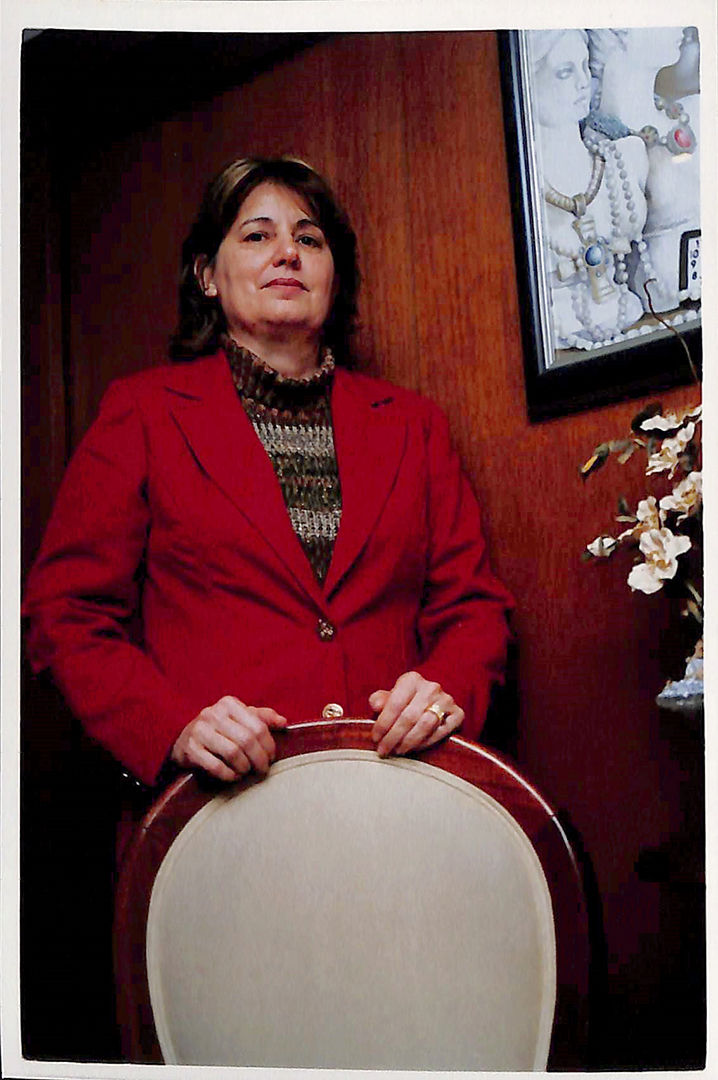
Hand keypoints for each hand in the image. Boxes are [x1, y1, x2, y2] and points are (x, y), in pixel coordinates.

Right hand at [171, 696, 287, 781]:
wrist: (184, 740)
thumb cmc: (219, 730)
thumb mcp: (239, 719)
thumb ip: (262, 718)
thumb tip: (283, 722)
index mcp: (229, 704)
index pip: (258, 726)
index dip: (269, 746)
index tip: (271, 758)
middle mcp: (213, 713)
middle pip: (247, 740)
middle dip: (259, 759)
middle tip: (262, 770)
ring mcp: (199, 730)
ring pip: (233, 753)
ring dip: (244, 768)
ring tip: (247, 772)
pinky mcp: (190, 748)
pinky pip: (215, 766)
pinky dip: (229, 775)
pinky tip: (233, 777)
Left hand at [369, 671, 463, 756]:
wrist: (431, 701)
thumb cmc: (405, 702)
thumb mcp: (390, 697)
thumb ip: (380, 700)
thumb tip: (376, 705)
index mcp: (412, 679)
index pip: (395, 703)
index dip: (383, 724)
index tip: (375, 739)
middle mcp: (431, 687)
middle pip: (409, 717)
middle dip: (393, 737)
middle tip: (384, 750)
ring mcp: (446, 700)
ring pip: (426, 725)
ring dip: (409, 742)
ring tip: (397, 751)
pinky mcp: (458, 714)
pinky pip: (441, 732)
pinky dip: (426, 743)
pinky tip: (414, 748)